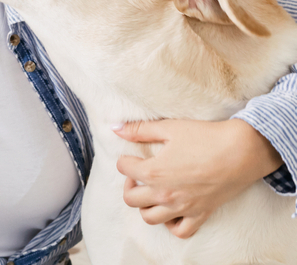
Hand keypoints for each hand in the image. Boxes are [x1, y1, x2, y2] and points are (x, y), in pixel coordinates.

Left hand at [113, 118, 281, 238]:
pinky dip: (171, 224)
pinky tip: (172, 210)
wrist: (242, 150)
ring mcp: (183, 207)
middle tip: (138, 175)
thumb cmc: (206, 137)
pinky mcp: (201, 213)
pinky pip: (180, 230)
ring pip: (150, 218)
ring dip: (146, 206)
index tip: (133, 157)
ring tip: (152, 192)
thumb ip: (139, 130)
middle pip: (131, 199)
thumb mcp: (169, 128)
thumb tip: (115, 129)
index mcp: (154, 172)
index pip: (123, 169)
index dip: (125, 160)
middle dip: (129, 186)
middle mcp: (165, 194)